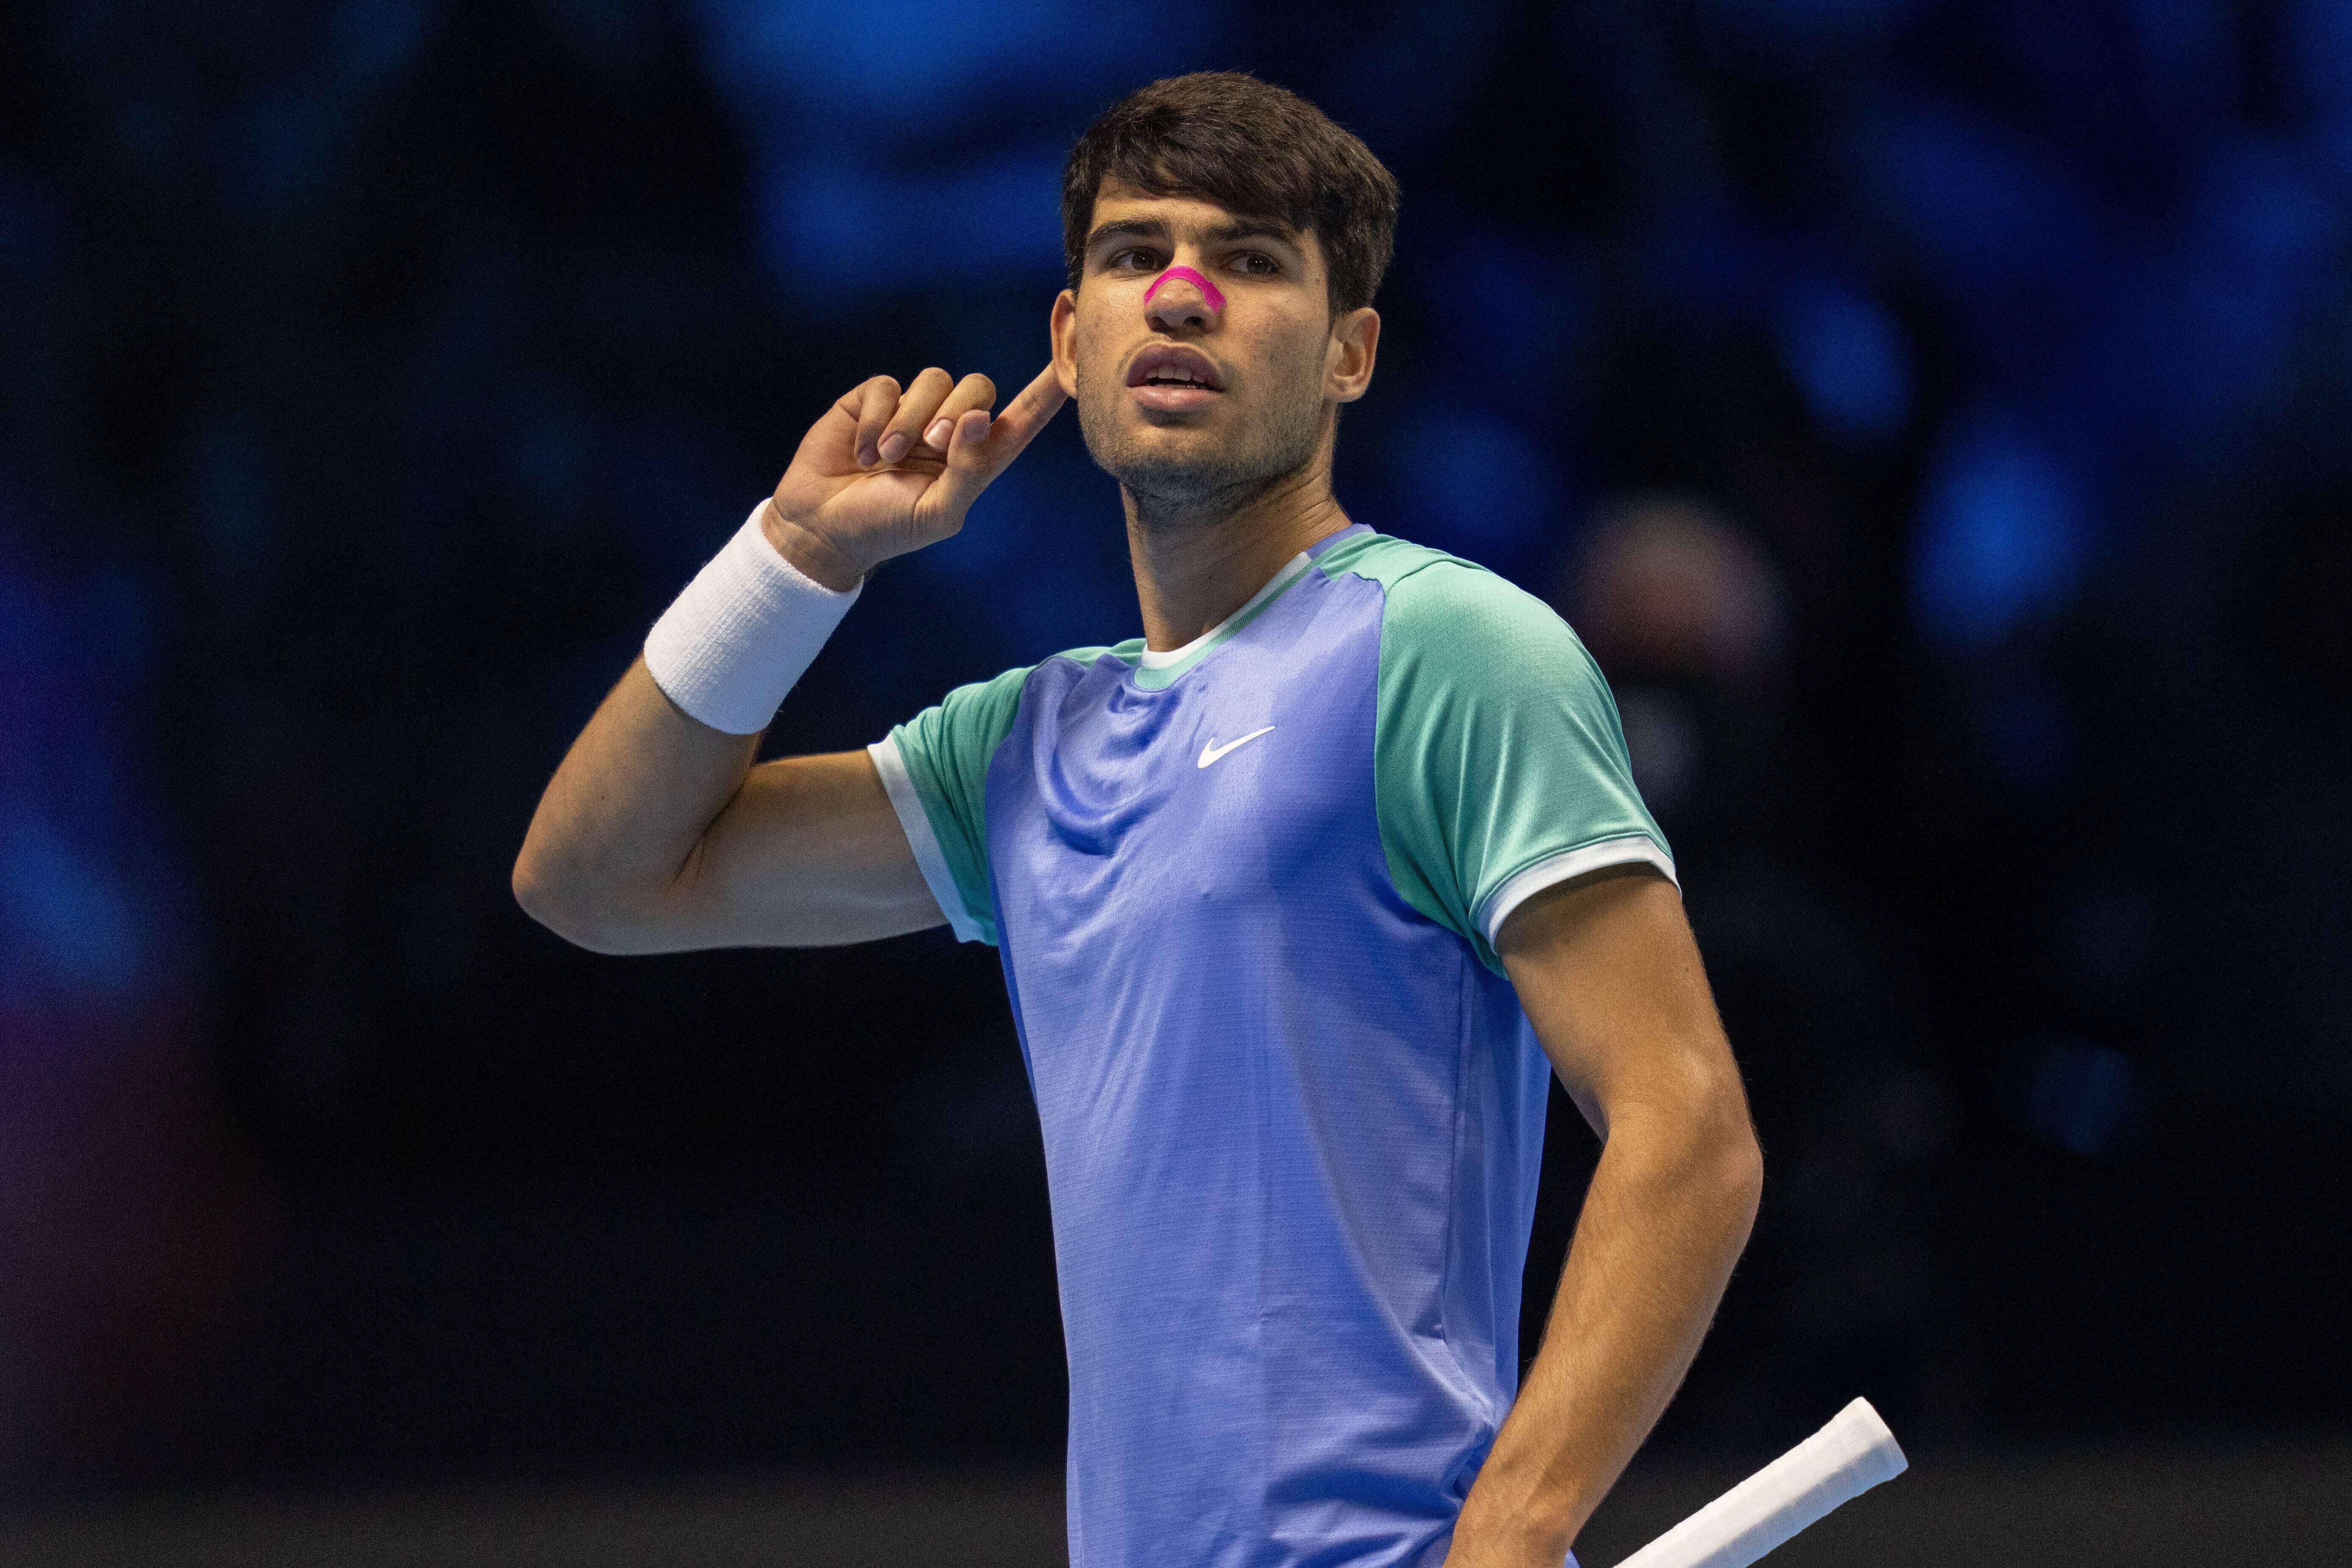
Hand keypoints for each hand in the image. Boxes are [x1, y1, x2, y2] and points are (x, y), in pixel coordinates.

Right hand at [765, 362, 1066, 590]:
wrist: (821, 526)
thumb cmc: (886, 528)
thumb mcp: (936, 512)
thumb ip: (969, 469)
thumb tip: (984, 419)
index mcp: (976, 459)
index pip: (1022, 417)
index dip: (1048, 388)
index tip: (1077, 353)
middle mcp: (949, 427)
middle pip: (978, 387)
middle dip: (957, 413)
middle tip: (930, 446)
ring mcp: (912, 409)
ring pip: (933, 380)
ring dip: (910, 421)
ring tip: (885, 459)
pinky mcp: (873, 399)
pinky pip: (888, 384)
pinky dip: (876, 419)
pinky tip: (863, 452)